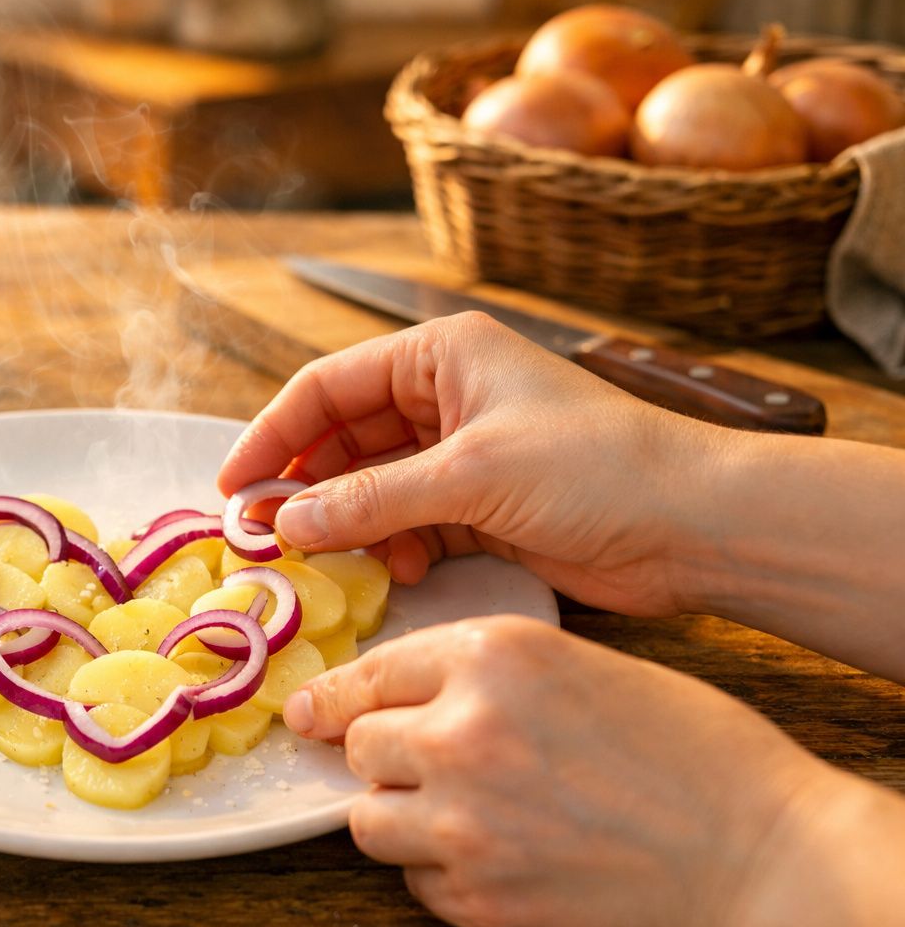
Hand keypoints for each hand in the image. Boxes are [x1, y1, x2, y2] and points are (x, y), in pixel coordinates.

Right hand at [217, 313, 731, 616]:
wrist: (694, 527)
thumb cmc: (595, 469)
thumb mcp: (469, 477)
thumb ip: (369, 499)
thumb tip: (284, 522)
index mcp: (443, 355)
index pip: (328, 386)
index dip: (273, 434)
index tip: (233, 488)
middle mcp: (446, 396)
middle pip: (342, 439)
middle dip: (304, 487)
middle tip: (264, 536)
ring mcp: (462, 454)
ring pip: (370, 487)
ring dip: (345, 524)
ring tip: (323, 560)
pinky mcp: (479, 507)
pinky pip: (405, 523)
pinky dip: (389, 547)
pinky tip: (390, 571)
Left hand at [286, 615, 836, 926]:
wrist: (763, 859)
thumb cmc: (696, 755)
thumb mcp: (588, 670)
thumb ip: (493, 678)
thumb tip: (420, 700)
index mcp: (493, 660)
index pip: (370, 673)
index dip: (336, 695)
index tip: (310, 711)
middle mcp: (460, 736)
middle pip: (359, 747)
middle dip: (382, 757)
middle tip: (422, 768)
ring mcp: (463, 827)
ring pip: (370, 822)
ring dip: (402, 819)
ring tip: (465, 818)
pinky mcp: (480, 903)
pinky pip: (419, 884)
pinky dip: (443, 875)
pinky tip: (503, 862)